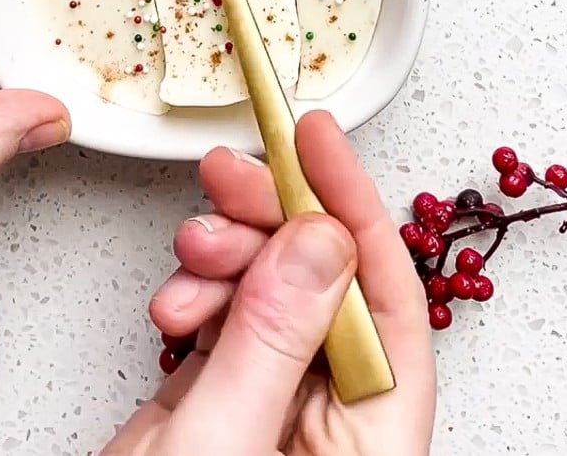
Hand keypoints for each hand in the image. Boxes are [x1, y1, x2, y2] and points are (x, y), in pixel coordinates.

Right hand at [104, 112, 434, 453]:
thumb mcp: (220, 445)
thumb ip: (273, 339)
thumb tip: (320, 237)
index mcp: (368, 449)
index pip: (390, 305)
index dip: (356, 209)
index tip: (314, 140)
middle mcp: (330, 425)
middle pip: (328, 285)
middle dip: (276, 219)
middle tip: (231, 175)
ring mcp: (275, 410)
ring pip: (273, 289)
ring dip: (228, 254)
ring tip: (190, 256)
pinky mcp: (223, 402)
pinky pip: (228, 315)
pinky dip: (199, 288)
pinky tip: (176, 299)